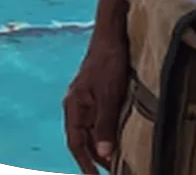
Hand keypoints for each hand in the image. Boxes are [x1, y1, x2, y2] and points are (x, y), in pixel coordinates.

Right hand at [64, 35, 129, 174]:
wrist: (112, 33)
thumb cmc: (109, 61)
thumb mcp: (109, 94)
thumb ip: (105, 123)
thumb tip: (104, 154)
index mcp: (74, 106)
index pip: (77, 143)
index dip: (85, 163)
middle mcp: (78, 106)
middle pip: (85, 139)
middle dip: (97, 158)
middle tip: (115, 171)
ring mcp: (88, 99)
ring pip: (94, 130)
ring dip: (104, 146)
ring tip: (119, 162)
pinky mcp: (99, 94)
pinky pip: (101, 119)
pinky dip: (109, 131)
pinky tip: (121, 138)